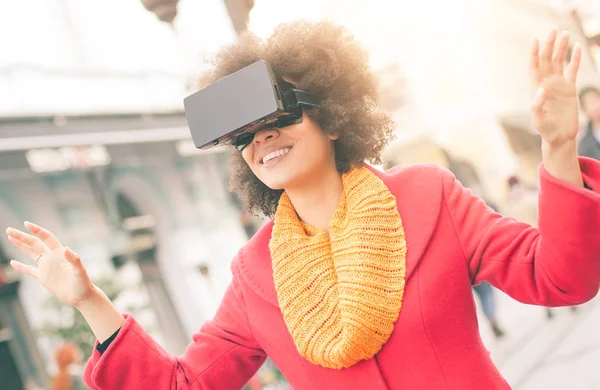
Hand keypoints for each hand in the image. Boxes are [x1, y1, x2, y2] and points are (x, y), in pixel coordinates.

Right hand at [6, 222, 96, 307]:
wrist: (81, 296)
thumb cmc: (83, 282)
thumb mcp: (80, 270)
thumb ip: (74, 259)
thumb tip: (66, 248)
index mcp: (60, 253)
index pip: (46, 237)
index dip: (37, 230)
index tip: (26, 224)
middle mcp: (52, 257)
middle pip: (34, 243)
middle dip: (22, 236)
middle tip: (9, 230)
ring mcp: (46, 267)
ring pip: (31, 253)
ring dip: (20, 245)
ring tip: (10, 237)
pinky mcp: (43, 277)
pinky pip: (29, 270)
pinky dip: (21, 267)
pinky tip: (12, 263)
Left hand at [529, 28, 581, 146]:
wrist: (559, 137)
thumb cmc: (546, 130)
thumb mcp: (538, 120)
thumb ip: (537, 105)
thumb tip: (540, 90)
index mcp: (537, 88)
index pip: (534, 67)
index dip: (534, 54)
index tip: (536, 40)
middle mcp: (547, 84)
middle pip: (547, 60)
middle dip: (550, 45)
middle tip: (554, 30)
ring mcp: (558, 85)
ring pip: (559, 62)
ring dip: (562, 48)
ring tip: (565, 33)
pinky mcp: (570, 88)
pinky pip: (572, 70)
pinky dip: (575, 59)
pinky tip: (577, 47)